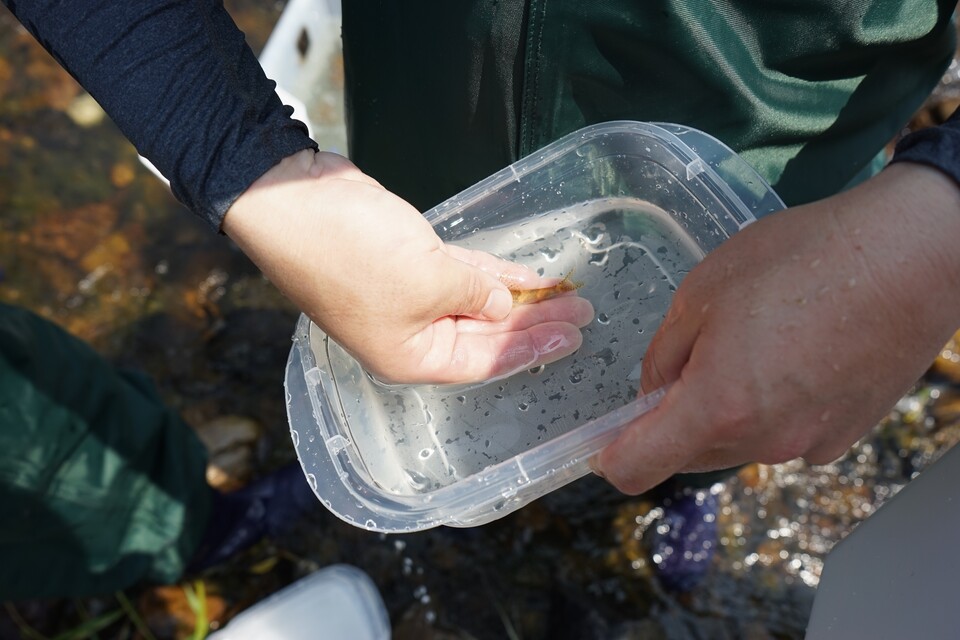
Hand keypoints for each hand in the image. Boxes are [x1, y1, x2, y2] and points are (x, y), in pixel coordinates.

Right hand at [222, 150, 593, 383]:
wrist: (294, 199)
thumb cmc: (356, 254)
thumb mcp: (430, 282)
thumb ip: (477, 297)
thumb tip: (502, 304)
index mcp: (409, 357)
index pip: (485, 362)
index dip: (532, 350)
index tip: (573, 338)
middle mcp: (410, 334)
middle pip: (484, 335)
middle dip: (532, 323)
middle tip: (582, 313)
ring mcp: (407, 296)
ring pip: (475, 303)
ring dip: (517, 298)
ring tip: (565, 294)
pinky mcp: (407, 261)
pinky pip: (460, 276)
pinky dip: (491, 274)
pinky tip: (527, 275)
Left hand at [594, 162, 959, 493]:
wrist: (910, 256)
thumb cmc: (801, 261)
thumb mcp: (703, 292)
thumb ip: (664, 355)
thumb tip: (652, 392)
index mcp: (717, 408)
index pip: (638, 469)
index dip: (612, 457)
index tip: (604, 439)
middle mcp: (762, 442)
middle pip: (689, 454)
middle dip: (674, 419)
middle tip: (690, 357)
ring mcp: (808, 444)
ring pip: (738, 443)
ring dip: (727, 411)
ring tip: (753, 344)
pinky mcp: (844, 436)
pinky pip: (784, 433)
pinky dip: (774, 408)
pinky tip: (794, 356)